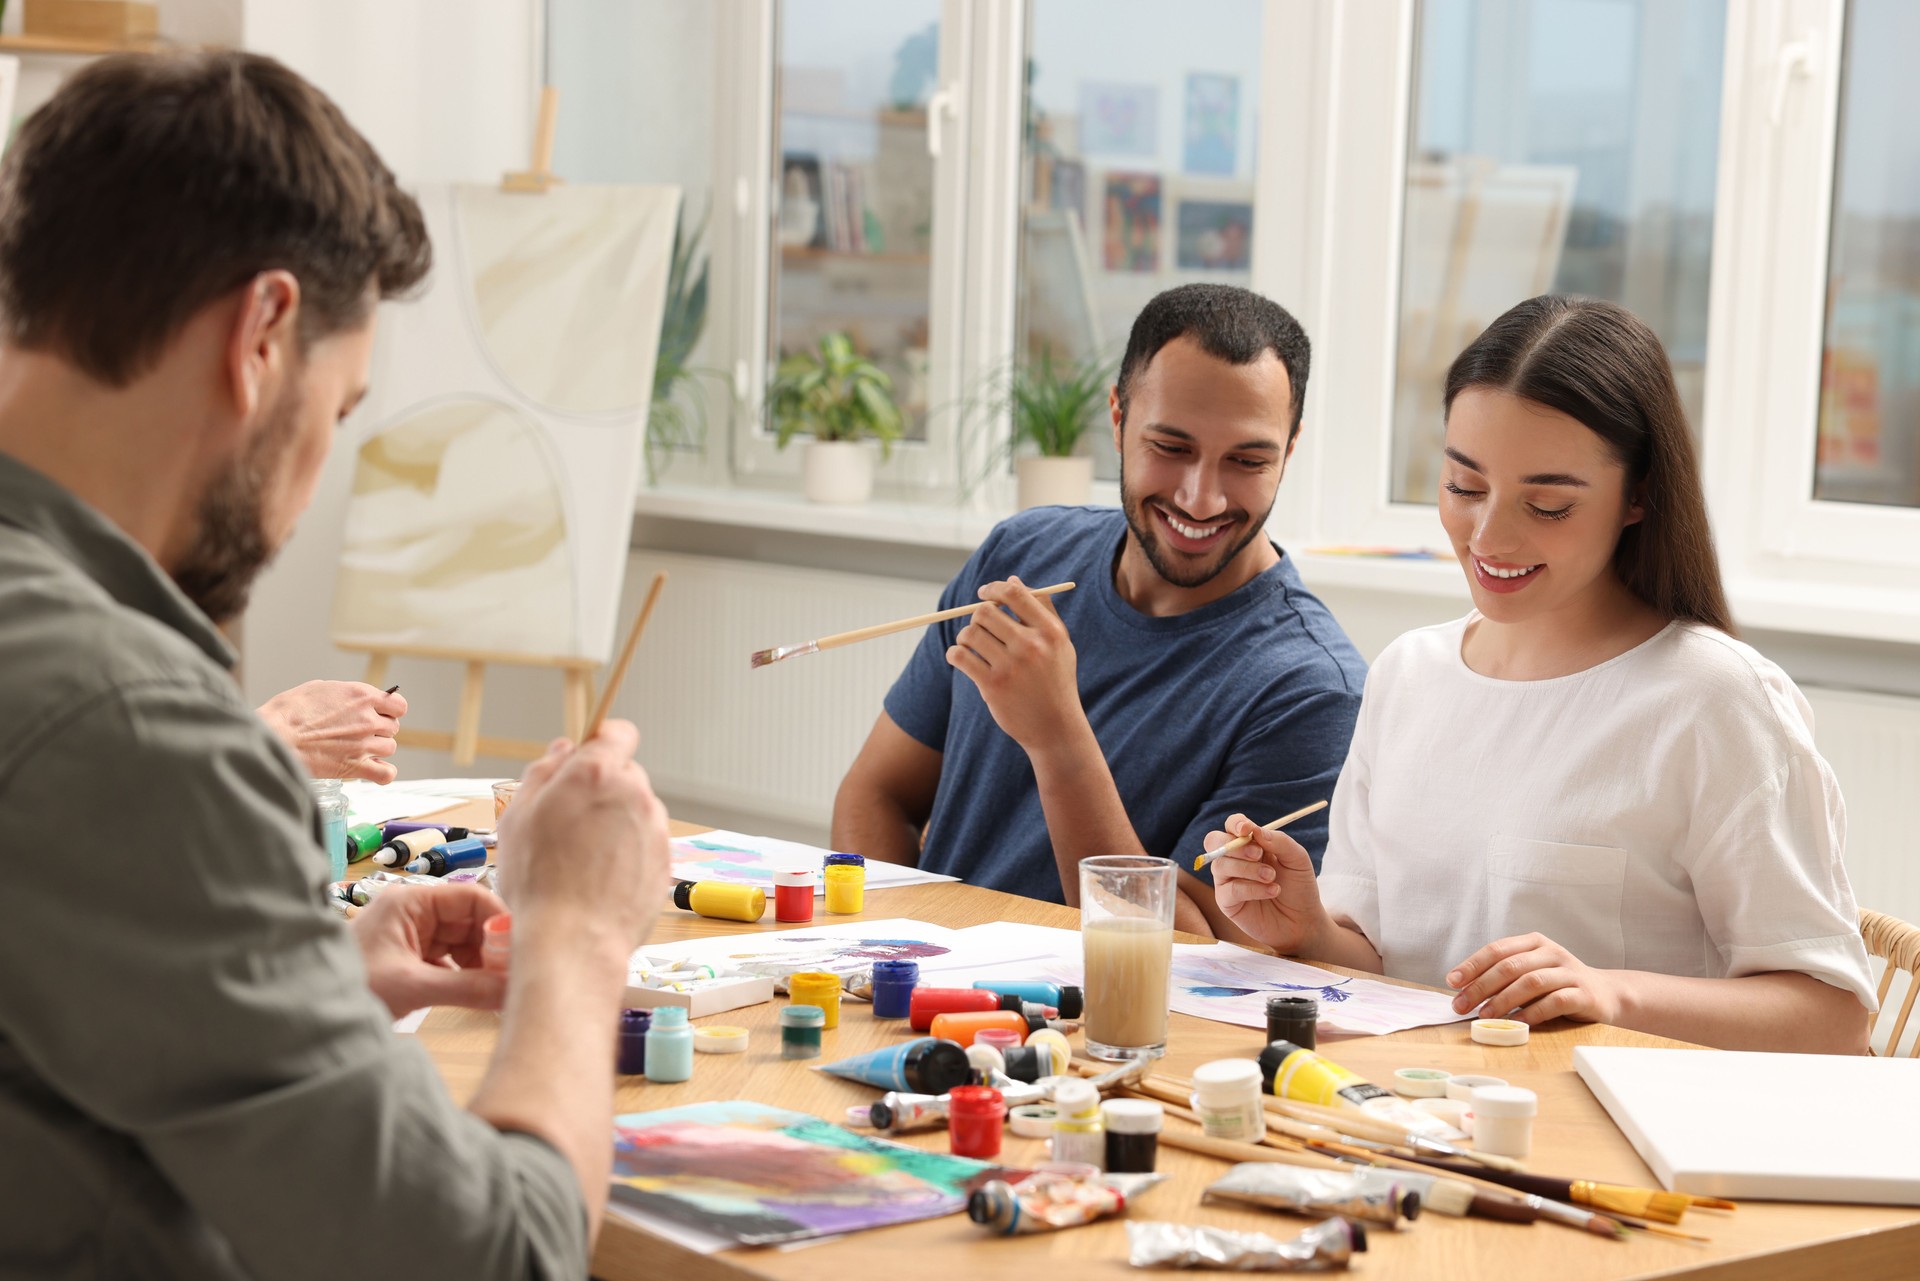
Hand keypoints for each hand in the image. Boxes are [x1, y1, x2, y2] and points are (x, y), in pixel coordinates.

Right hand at [258, 680, 406, 782]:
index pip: (398, 705)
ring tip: (358, 749)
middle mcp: (368, 719)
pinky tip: (372, 769)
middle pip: (392, 727)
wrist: (274, 737)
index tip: (381, 714)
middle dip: (379, 730)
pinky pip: (386, 773)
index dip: (391, 710)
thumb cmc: (288, 713)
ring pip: (389, 748)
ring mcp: (364, 743)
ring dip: (377, 749)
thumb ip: (344, 694)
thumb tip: (352, 700)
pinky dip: (383, 773)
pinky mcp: (355, 766)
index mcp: (361, 696)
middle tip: (360, 733)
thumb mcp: (317, 689)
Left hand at [352, 881, 508, 1018]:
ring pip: (463, 942)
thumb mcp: (412, 986)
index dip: (499, 921)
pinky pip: (450, 960)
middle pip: (471, 920)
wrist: (308, 1016)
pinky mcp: (410, 958)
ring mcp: (412, 935)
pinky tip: (479, 994)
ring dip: (481, 964)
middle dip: (492, 947)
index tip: (520, 950)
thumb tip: (512, 991)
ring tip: (498, 989)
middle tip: (514, 976)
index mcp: (411, 902)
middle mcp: (414, 912)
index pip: (471, 897)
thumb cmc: (351, 988)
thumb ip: (466, 987)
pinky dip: (466, 975)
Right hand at [493, 720, 670, 958]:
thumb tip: (562, 751)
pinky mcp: (666, 860)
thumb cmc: (538, 883)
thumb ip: (542, 773)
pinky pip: (646, 844)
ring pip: (636, 811)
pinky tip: (602, 879)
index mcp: (597, 773)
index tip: (588, 758)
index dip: (601, 742)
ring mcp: (655, 828)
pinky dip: (629, 854)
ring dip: (616, 824)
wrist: (573, 941)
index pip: (616, 732)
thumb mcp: (517, 817)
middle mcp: (634, 793)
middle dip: (603, 790)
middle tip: (570, 824)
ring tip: (584, 860)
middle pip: (625, 775)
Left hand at [946, 576, 1082, 752]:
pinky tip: (961, 659)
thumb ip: (1041, 609)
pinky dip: (954, 654)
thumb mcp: (1059, 644)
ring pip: (969, 633)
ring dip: (965, 637)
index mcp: (1050, 631)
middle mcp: (1031, 646)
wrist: (1055, 727)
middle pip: (985, 611)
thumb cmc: (1055, 681)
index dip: (993, 589)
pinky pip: (959, 656)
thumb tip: (1013, 580)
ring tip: (971, 646)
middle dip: (977, 616)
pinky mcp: (993, 686)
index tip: (983, 593)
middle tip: (980, 628)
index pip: (1015, 594)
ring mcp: (1011, 666)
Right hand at [1203, 814, 1330, 954]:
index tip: (1247, 829)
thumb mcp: (1297, 859)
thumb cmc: (1299, 887)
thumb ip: (1279, 841)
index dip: (1235, 824)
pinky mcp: (1226, 902)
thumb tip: (1255, 831)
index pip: (1232, 825)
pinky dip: (1252, 889)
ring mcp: (1228, 880)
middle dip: (1235, 846)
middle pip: (1214, 841)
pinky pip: (1230, 889)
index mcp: (1250, 844)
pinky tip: (1272, 891)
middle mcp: (1234, 859)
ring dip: (1248, 869)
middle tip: (1259, 854)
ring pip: (1221, 865)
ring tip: (1271, 877)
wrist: (1303, 920)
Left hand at [1447, 933, 1622, 1025]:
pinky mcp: (1583, 993)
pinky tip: (1516, 1022)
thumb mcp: (1531, 972)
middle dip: (1481, 986)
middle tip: (1462, 1004)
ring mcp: (1569, 972)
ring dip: (1503, 1000)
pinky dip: (1532, 1012)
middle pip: (1510, 966)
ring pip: (1530, 982)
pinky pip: (1554, 1002)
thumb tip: (1463, 990)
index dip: (1472, 965)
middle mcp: (1551, 952)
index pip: (1497, 950)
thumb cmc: (1558, 984)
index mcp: (1534, 943)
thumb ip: (1504, 977)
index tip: (1452, 981)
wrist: (1606, 994)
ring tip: (1485, 1015)